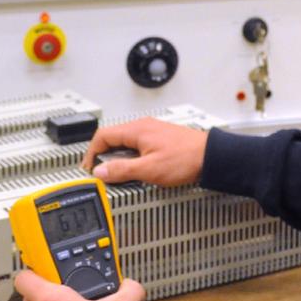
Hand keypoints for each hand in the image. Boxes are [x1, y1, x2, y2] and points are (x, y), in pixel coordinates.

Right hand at [82, 117, 207, 185]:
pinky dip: (131, 156)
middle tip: (102, 173)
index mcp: (137, 130)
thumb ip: (122, 170)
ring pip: (125, 142)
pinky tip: (136, 169)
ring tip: (119, 174)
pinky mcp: (160, 139)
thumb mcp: (149, 169)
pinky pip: (137, 145)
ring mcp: (152, 131)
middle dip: (104, 156)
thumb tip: (100, 171)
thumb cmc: (185, 159)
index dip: (91, 152)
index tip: (90, 168)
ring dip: (118, 157)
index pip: (103, 136)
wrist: (211, 157)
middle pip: (113, 138)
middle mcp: (143, 127)